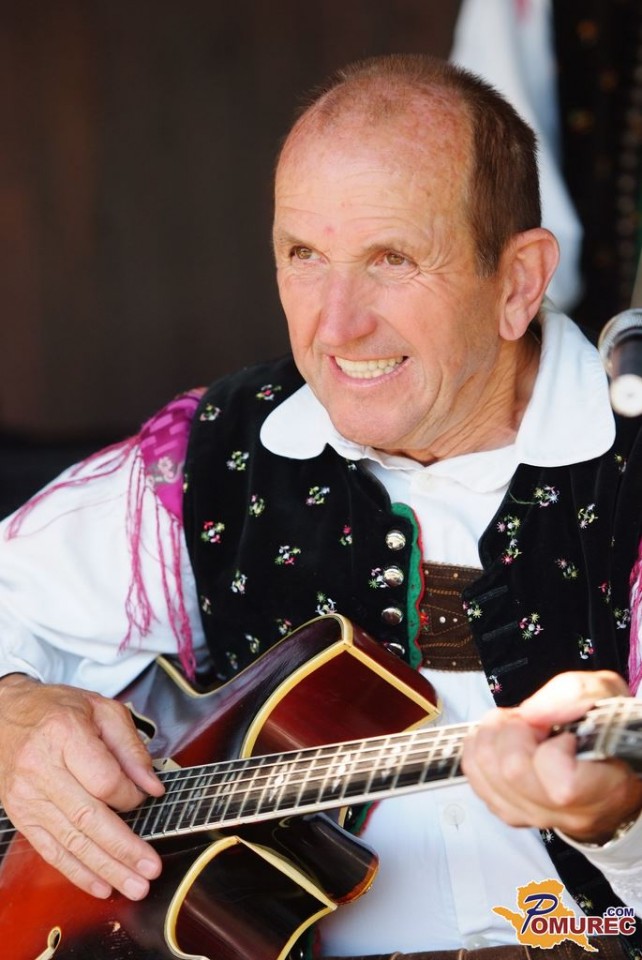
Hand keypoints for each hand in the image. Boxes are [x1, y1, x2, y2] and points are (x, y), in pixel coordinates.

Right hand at [0, 674, 163, 898]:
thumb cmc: (58, 710)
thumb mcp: (102, 710)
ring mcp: (27, 797)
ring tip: (134, 885)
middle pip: (88, 817)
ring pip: (71, 840)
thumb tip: (152, 786)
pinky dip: (77, 871)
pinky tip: (100, 885)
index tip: (146, 798)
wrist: (7, 715)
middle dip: (123, 848)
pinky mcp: (21, 816)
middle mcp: (41, 768)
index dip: (130, 795)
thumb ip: (130, 747)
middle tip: (151, 868)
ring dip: (106, 868)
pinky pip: (50, 850)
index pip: (104, 779)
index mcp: (65, 735)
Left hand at [462, 670, 641, 843]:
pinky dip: (478, 747)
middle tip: (531, 722)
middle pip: (511, 772)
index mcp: (603, 790)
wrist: (608, 762)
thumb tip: (531, 712)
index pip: (562, 786)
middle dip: (513, 731)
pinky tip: (500, 740)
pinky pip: (473, 775)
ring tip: (515, 728)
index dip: (554, 749)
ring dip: (491, 736)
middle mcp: (566, 814)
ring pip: (484, 772)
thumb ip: (573, 695)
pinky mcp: (509, 810)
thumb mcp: (605, 697)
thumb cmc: (608, 729)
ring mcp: (534, 816)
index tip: (565, 735)